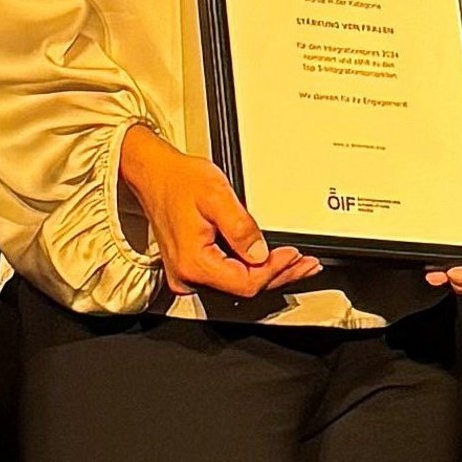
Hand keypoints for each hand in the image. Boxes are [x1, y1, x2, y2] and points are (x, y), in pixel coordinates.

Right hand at [119, 125, 321, 297]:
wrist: (154, 174)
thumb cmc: (179, 180)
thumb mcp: (216, 195)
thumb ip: (240, 227)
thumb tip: (261, 254)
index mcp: (194, 262)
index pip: (246, 282)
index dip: (274, 270)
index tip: (293, 253)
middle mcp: (189, 276)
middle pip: (245, 287)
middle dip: (279, 274)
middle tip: (306, 263)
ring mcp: (189, 273)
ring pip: (239, 283)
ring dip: (269, 273)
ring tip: (296, 263)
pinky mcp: (193, 266)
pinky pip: (229, 274)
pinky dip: (253, 268)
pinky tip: (270, 261)